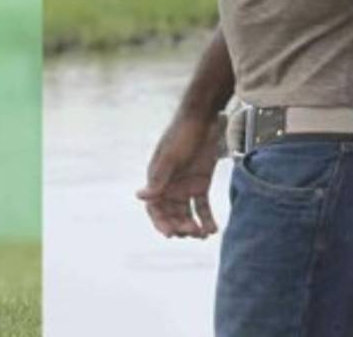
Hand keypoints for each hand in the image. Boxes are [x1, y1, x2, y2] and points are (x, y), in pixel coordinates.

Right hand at [136, 113, 223, 238]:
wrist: (205, 119)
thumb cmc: (183, 134)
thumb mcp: (171, 157)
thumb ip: (158, 179)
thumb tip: (139, 196)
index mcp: (158, 179)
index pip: (155, 208)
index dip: (161, 222)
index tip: (171, 234)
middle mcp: (170, 186)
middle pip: (172, 214)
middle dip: (180, 226)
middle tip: (192, 232)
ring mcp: (185, 186)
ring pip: (186, 214)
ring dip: (193, 226)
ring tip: (203, 233)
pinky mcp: (201, 184)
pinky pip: (202, 207)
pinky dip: (206, 219)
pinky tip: (213, 229)